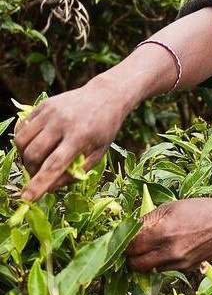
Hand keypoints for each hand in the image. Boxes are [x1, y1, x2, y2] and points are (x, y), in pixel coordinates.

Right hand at [14, 77, 128, 201]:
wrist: (106, 95)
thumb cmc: (105, 127)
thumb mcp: (100, 151)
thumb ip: (78, 171)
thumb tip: (52, 187)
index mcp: (80, 136)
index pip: (54, 164)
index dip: (39, 184)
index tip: (27, 199)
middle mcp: (62, 123)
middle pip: (33, 154)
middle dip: (31, 170)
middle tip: (39, 174)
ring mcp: (50, 112)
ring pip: (22, 141)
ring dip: (24, 156)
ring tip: (37, 159)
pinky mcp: (43, 105)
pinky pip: (22, 127)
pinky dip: (24, 140)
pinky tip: (36, 143)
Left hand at [126, 197, 211, 271]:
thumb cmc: (201, 209)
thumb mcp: (172, 206)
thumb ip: (149, 219)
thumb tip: (129, 229)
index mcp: (163, 232)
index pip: (130, 246)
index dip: (125, 243)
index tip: (126, 238)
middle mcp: (169, 251)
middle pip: (135, 264)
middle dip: (131, 256)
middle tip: (135, 246)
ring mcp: (178, 262)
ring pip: (148, 269)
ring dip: (146, 260)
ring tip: (154, 246)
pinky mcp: (186, 268)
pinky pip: (164, 269)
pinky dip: (162, 262)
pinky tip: (170, 249)